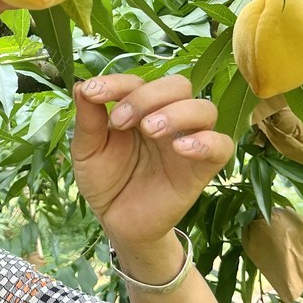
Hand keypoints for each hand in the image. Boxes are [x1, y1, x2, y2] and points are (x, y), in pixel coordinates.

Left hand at [71, 74, 234, 250]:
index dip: (116, 83)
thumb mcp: (87, 149)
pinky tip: (180, 149)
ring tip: (149, 130)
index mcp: (140, 108)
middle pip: (177, 85)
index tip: (93, 95)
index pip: (138, 81)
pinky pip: (222, 146)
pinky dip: (206, 141)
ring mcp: (187, 141)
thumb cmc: (104, 179)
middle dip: (147, 96)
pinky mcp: (201, 169)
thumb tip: (81, 85)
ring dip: (177, 112)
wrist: (117, 221)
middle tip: (120, 122)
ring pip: (204, 108)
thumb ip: (87, 119)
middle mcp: (168, 118)